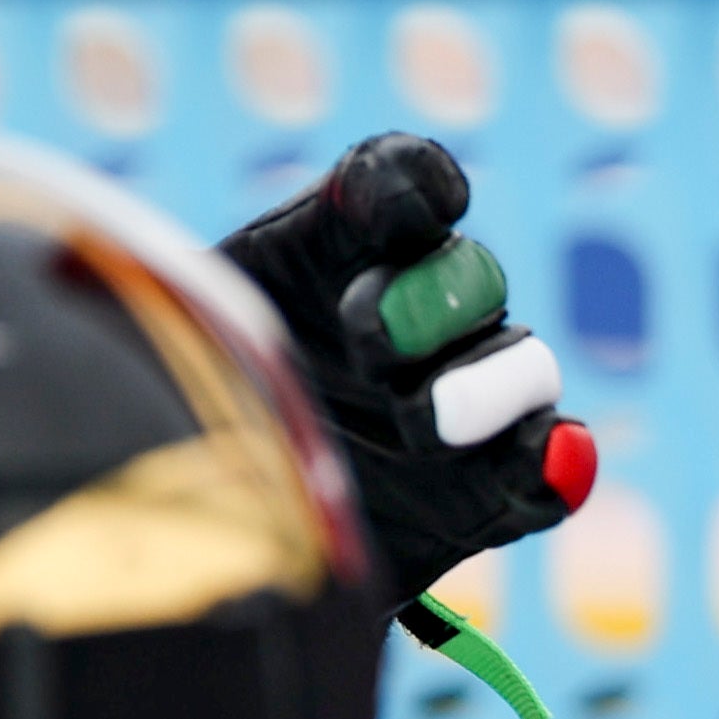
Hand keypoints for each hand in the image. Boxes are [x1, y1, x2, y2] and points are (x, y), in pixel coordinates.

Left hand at [214, 132, 595, 608]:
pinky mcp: (484, 493)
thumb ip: (212, 286)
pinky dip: (555, 463)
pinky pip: (545, 471)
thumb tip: (295, 273)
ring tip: (424, 420)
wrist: (172, 535)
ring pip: (519, 368)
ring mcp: (456, 402)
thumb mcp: (170, 332)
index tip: (410, 205)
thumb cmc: (163, 409)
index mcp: (337, 249)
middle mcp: (414, 315)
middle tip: (367, 342)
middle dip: (423, 301)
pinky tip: (549, 456)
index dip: (408, 183)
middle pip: (466, 278)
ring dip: (482, 385)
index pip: (395, 184)